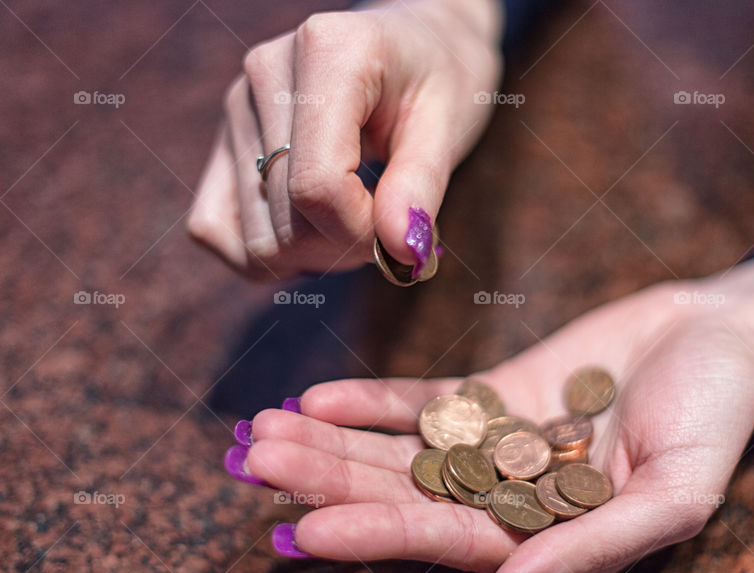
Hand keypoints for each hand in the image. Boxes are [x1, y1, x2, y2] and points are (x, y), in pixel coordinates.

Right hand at [188, 0, 502, 278]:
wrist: (416, 46)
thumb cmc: (440, 80)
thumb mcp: (449, 125)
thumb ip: (422, 187)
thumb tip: (402, 252)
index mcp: (327, 52)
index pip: (317, 185)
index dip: (362, 231)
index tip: (402, 228)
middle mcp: (266, 72)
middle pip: (287, 220)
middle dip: (347, 246)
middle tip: (389, 224)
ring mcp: (236, 107)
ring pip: (255, 239)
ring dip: (314, 255)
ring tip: (357, 219)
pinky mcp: (224, 140)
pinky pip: (215, 229)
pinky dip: (269, 253)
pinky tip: (315, 232)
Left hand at [229, 258, 753, 572]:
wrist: (721, 336)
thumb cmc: (716, 418)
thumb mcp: (676, 493)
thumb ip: (595, 548)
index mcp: (548, 536)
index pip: (446, 540)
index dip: (375, 534)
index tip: (302, 529)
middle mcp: (510, 497)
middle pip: (404, 494)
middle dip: (329, 483)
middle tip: (254, 466)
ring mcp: (496, 443)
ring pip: (400, 449)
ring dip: (333, 442)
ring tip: (261, 432)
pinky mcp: (494, 392)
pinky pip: (424, 399)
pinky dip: (373, 400)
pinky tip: (319, 396)